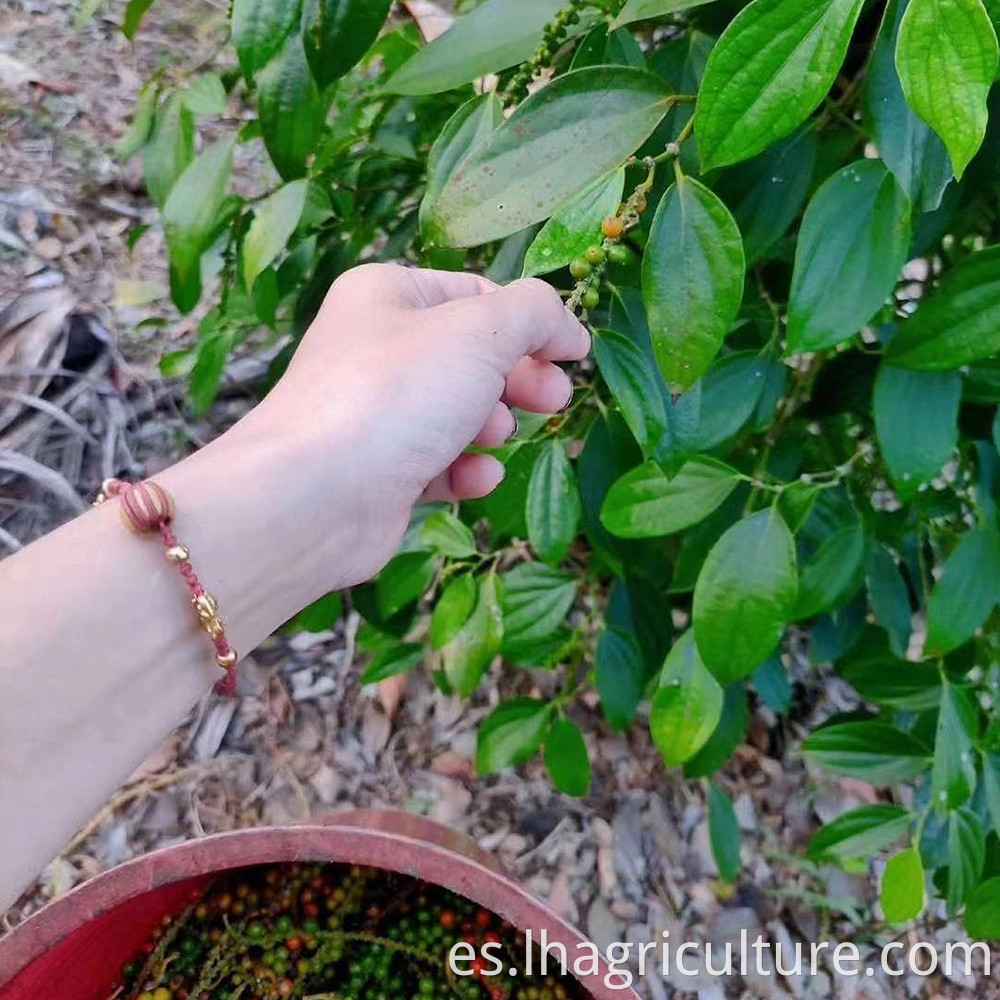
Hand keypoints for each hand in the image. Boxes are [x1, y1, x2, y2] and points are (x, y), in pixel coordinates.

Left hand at [236, 264, 589, 588]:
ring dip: (490, 424)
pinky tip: (477, 477)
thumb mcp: (481, 333)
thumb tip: (568, 329)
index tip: (573, 355)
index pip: (476, 294)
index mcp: (387, 296)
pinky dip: (463, 468)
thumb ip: (534, 315)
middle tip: (552, 400)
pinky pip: (437, 462)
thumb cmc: (396, 394)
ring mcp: (375, 414)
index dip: (531, 323)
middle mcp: (375, 348)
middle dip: (517, 377)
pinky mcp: (379, 472)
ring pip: (456, 411)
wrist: (315, 496)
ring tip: (496, 434)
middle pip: (470, 356)